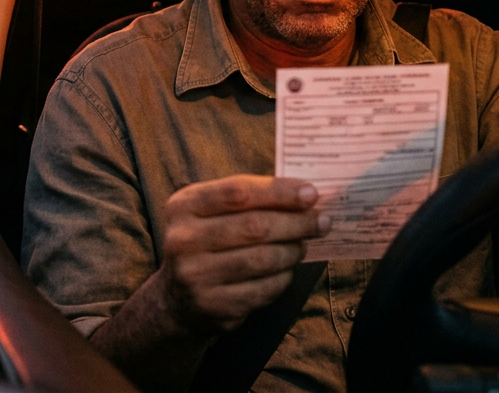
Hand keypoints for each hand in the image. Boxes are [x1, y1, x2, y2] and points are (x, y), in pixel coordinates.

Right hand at [156, 175, 328, 333]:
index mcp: (183, 207)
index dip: (279, 192)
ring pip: (263, 260)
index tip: (311, 193)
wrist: (177, 297)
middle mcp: (183, 241)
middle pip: (255, 227)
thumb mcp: (211, 211)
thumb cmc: (206, 241)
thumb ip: (248, 198)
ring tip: (303, 245)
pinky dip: (283, 277)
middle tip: (321, 221)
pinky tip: (286, 269)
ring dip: (292, 251)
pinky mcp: (213, 306)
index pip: (238, 192)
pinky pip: (263, 289)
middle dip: (296, 223)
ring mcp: (195, 277)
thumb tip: (303, 194)